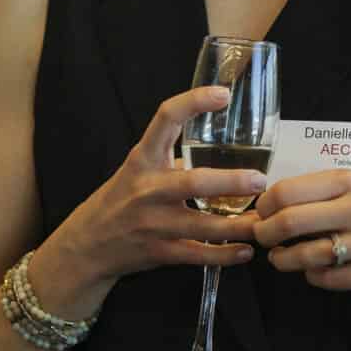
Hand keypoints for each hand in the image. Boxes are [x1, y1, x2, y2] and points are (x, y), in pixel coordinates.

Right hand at [46, 85, 264, 299]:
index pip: (165, 119)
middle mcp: (146, 189)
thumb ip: (171, 156)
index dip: (193, 102)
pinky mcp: (158, 252)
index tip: (223, 95)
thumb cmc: (119, 201)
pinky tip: (245, 251)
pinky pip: (197, 255)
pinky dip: (225, 254)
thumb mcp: (137, 169)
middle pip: (193, 182)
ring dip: (237, 225)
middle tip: (259, 180)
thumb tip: (216, 145)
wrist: (87, 244)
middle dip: (230, 183)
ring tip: (263, 221)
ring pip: (202, 225)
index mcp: (143, 159)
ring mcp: (152, 223)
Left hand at [252, 169, 350, 295]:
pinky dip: (312, 276)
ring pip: (307, 255)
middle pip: (291, 222)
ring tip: (279, 259)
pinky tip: (312, 271)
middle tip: (261, 238)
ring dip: (283, 260)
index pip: (288, 190)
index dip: (264, 205)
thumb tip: (267, 201)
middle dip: (265, 233)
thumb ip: (321, 192)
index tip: (260, 213)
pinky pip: (328, 278)